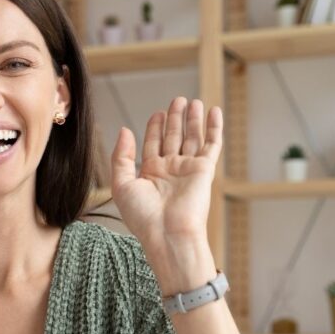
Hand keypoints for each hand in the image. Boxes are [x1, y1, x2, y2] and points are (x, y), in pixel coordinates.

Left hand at [111, 96, 222, 252]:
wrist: (167, 233)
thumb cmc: (142, 216)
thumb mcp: (121, 184)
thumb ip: (121, 156)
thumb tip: (124, 130)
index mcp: (150, 174)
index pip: (153, 144)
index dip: (155, 127)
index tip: (157, 113)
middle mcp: (170, 170)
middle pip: (173, 137)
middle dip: (175, 119)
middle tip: (177, 100)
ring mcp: (188, 169)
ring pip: (191, 137)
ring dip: (192, 119)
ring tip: (193, 101)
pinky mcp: (204, 170)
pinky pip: (211, 144)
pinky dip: (213, 127)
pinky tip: (213, 111)